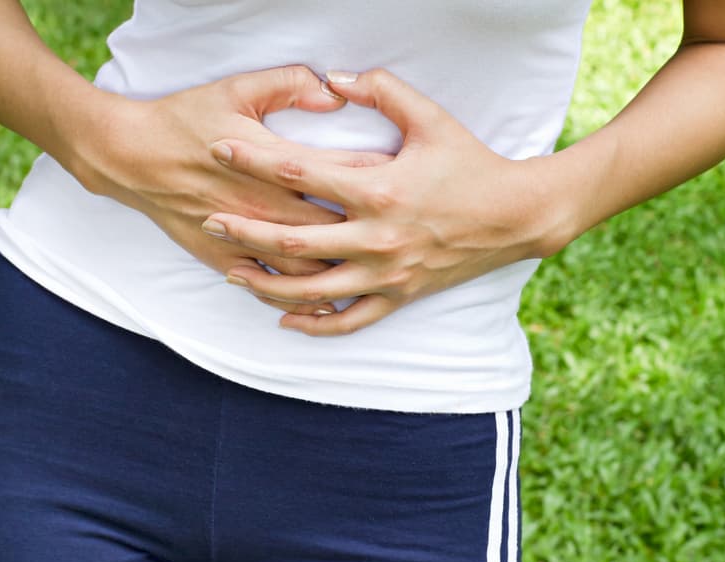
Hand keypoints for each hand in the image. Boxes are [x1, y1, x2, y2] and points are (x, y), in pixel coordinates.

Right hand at [69, 66, 390, 312]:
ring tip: (380, 277)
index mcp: (275, 165)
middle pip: (334, 226)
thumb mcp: (236, 90)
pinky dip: (298, 300)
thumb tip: (332, 91)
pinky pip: (270, 288)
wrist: (129, 157)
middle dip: (373, 231)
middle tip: (410, 233)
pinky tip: (326, 305)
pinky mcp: (227, 260)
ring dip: (345, 274)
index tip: (410, 181)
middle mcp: (266, 208)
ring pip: (307, 268)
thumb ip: (288, 85)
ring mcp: (247, 239)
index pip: (342, 174)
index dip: (380, 178)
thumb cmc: (184, 119)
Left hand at [204, 68, 558, 334]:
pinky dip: (314, 322)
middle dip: (245, 230)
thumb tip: (333, 76)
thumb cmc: (472, 164)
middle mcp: (378, 238)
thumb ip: (382, 90)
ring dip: (267, 283)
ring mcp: (388, 274)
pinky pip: (350, 320)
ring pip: (313, 290)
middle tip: (209, 220)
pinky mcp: (400, 296)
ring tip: (232, 273)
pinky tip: (284, 317)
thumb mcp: (431, 119)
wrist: (515, 217)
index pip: (301, 172)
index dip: (254, 157)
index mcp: (380, 190)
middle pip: (294, 241)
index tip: (218, 146)